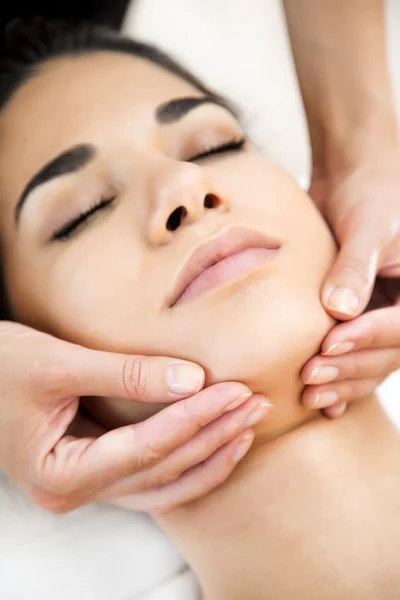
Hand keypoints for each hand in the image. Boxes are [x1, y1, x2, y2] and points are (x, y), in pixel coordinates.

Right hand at [0, 322, 270, 512]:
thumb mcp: (57, 363)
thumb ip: (125, 373)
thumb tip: (192, 378)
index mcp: (59, 474)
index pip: (145, 448)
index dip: (193, 419)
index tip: (233, 391)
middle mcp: (75, 491)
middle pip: (162, 470)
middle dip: (212, 436)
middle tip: (254, 404)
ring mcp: (87, 485)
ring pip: (164, 483)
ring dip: (209, 454)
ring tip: (248, 425)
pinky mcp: (97, 466)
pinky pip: (153, 474)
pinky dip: (188, 459)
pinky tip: (219, 441)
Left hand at [302, 160, 399, 415]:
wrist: (357, 184)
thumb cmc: (370, 195)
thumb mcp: (368, 226)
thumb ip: (355, 267)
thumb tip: (340, 311)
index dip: (369, 336)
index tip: (331, 341)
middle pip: (389, 353)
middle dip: (350, 366)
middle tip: (310, 375)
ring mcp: (388, 319)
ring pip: (374, 364)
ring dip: (343, 381)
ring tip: (307, 394)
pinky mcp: (364, 324)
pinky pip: (360, 360)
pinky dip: (344, 384)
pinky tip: (325, 407)